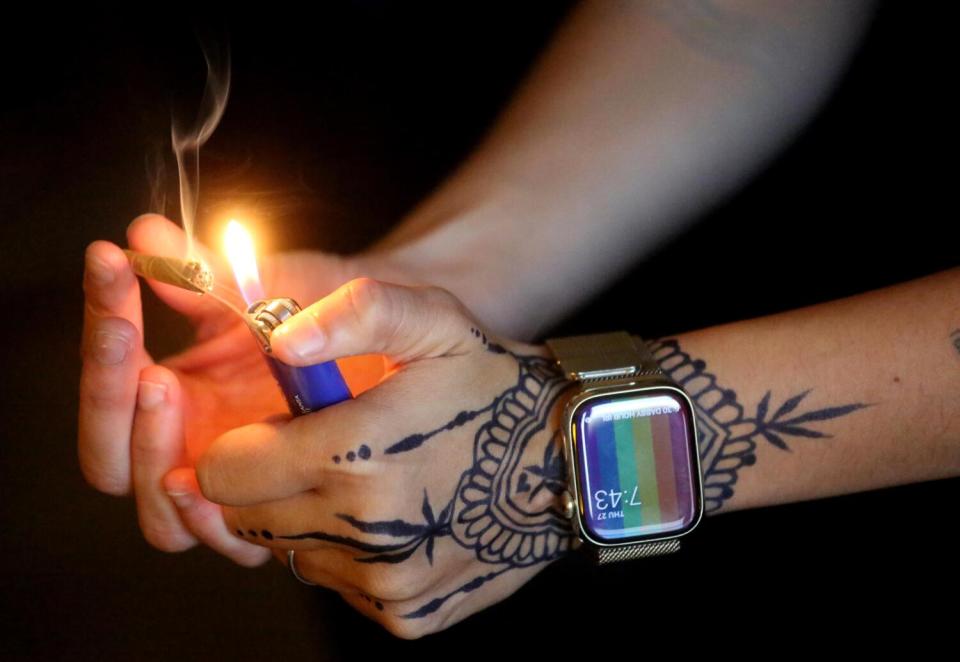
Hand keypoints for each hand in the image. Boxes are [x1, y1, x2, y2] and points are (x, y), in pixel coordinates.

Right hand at [79, 213, 377, 564]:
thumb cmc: (324, 303)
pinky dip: (210, 516)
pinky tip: (213, 475)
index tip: (112, 268)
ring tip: (164, 386)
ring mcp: (232, 481)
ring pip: (158, 511)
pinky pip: (230, 537)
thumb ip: (203, 270)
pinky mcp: (277, 510)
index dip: (98, 333)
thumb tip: (144, 232)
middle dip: (108, 403)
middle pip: (108, 458)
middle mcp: (189, 443)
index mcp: (171, 390)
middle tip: (139, 354)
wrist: (396, 331)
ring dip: (150, 455)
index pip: (105, 381)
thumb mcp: (262, 283)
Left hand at [194, 278, 577, 637]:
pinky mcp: (405, 615)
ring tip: (373, 479)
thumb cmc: (497, 385)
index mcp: (356, 455)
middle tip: (332, 447)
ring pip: (291, 554)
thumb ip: (353, 313)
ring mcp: (386, 583)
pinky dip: (350, 555)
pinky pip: (338, 586)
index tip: (286, 425)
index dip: (244, 443)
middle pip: (248, 519)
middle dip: (272, 482)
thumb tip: (279, 340)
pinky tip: (399, 517)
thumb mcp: (434, 321)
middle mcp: (364, 532)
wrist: (575, 461)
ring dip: (311, 518)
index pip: (224, 471)